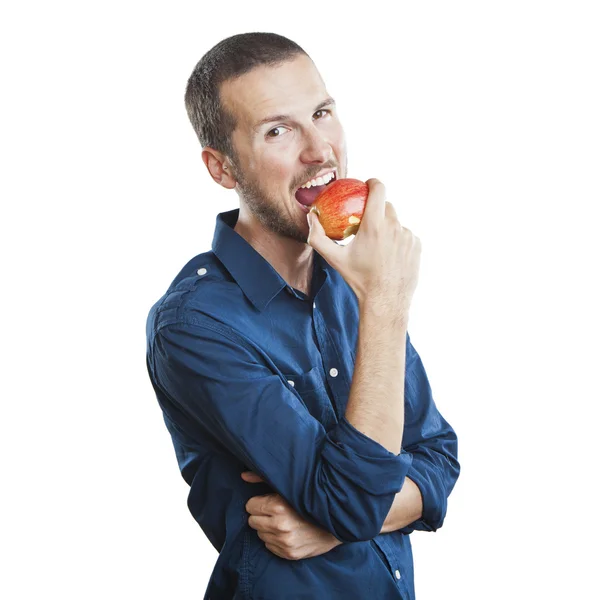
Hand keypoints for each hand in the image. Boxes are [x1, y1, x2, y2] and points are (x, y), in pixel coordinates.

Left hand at [242, 471, 342, 559]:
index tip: (269, 500)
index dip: (259, 502)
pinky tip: (287, 531)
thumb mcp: (287, 484)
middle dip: (261, 515)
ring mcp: (285, 543)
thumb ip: (262, 478)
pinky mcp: (289, 554)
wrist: (337, 519)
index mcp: (278, 507)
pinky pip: (269, 546)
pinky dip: (275, 539)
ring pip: (260, 534)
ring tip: (283, 520)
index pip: (250, 506)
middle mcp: (280, 527)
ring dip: (267, 527)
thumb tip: (243, 475)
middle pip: (253, 521)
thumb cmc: (310, 498)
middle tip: (276, 511)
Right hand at [307, 178, 420, 313]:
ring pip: (396, 222)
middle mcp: (394, 227)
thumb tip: (311, 217)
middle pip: (387, 205)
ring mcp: (408, 236)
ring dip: (387, 228)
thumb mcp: (334, 258)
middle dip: (376, 210)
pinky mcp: (416, 245)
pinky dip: (397, 240)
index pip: (379, 189)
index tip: (367, 186)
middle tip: (367, 223)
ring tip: (378, 246)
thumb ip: (318, 236)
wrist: (385, 300)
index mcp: (374, 226)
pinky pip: (405, 235)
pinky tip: (389, 255)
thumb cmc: (358, 279)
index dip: (373, 183)